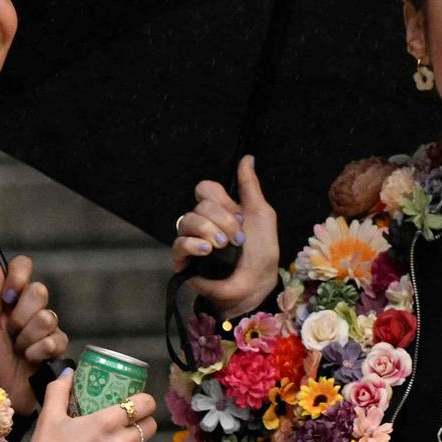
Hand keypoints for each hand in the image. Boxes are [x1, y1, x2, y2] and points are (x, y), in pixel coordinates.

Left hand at [0, 255, 64, 415]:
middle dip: (22, 315)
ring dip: (28, 338)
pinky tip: (30, 361)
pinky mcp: (57, 350)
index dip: (20, 275)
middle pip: (40, 291)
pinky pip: (57, 339)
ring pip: (48, 317)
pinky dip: (40, 351)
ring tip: (18, 352)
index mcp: (9, 301)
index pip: (23, 267)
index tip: (9, 296)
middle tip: (10, 333)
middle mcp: (28, 311)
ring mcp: (45, 330)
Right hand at [170, 155, 279, 318]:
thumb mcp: (261, 214)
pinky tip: (208, 251)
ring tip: (224, 246)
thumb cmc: (262, 252)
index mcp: (221, 209)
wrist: (256, 284)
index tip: (239, 215)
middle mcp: (204, 222)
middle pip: (200, 205)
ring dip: (210, 231)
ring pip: (187, 220)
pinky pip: (179, 243)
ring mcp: (192, 240)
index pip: (206, 189)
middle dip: (222, 220)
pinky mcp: (183, 260)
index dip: (221, 200)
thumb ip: (250, 186)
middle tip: (237, 238)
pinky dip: (194, 244)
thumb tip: (247, 157)